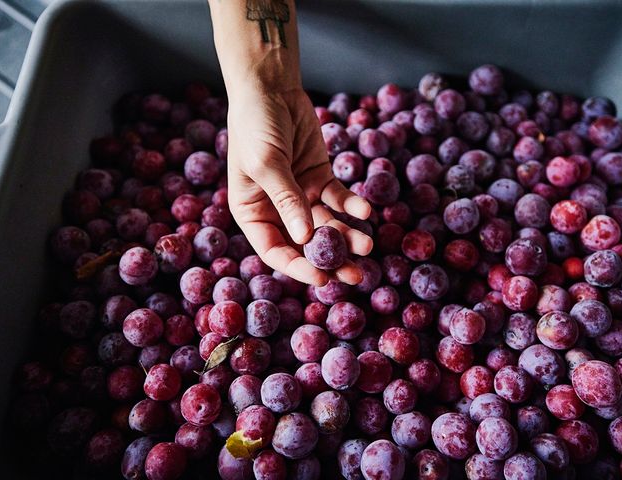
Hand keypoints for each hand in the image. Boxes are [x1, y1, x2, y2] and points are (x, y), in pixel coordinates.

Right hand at [226, 85, 372, 286]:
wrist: (270, 88)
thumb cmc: (255, 125)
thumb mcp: (266, 164)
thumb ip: (287, 200)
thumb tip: (305, 238)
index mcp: (253, 213)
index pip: (276, 251)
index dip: (299, 267)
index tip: (323, 279)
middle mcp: (276, 210)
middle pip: (306, 244)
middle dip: (331, 260)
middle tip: (357, 275)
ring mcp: (300, 194)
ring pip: (327, 224)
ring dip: (347, 236)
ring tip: (368, 245)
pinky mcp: (320, 178)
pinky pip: (339, 198)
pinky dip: (352, 205)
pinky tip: (366, 210)